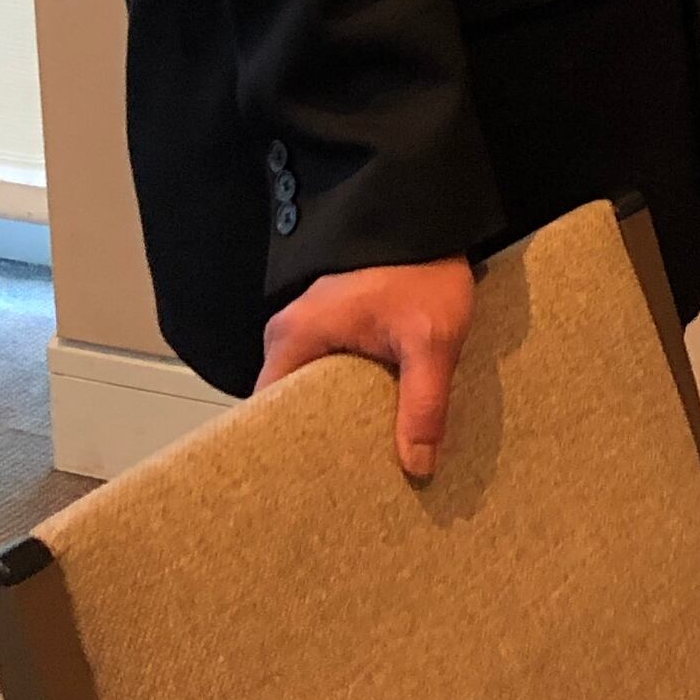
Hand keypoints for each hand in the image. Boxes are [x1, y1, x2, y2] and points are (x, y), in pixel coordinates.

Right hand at [254, 257, 476, 478]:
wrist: (431, 218)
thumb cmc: (422, 269)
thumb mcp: (431, 341)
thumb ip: (423, 404)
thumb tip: (418, 466)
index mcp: (294, 336)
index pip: (269, 410)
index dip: (288, 448)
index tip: (313, 481)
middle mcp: (292, 332)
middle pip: (292, 404)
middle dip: (320, 440)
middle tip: (349, 478)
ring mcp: (312, 327)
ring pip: (314, 390)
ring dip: (339, 417)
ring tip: (366, 458)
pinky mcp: (335, 324)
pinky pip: (330, 372)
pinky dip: (349, 396)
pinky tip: (376, 420)